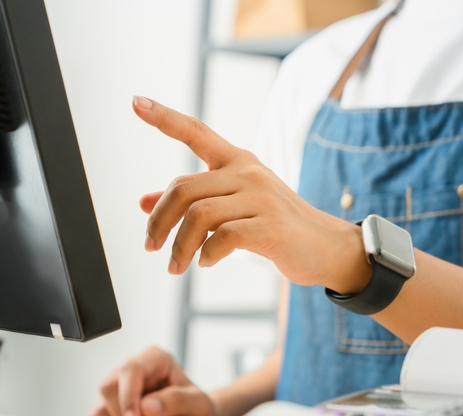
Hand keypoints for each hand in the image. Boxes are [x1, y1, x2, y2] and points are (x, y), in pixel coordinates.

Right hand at [87, 347, 213, 415]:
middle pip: (108, 388)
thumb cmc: (196, 410)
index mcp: (154, 359)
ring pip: (100, 406)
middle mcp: (131, 368)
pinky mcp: (107, 403)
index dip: (128, 396)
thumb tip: (147, 406)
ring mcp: (117, 385)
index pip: (129, 370)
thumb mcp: (198, 405)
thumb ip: (177, 401)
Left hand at [132, 95, 370, 295]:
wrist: (327, 247)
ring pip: (198, 215)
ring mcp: (261, 197)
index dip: (165, 118)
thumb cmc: (273, 225)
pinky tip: (205, 263)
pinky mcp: (270, 225)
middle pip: (184, 188)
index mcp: (237, 161)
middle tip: (150, 247)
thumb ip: (192, 203)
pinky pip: (223, 237)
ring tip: (175, 266)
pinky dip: (206, 254)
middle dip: (159, 221)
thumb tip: (144, 203)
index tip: (136, 102)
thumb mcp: (232, 207)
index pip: (196, 132)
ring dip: (179, 246)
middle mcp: (247, 172)